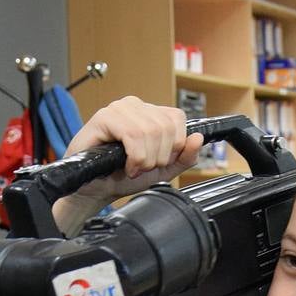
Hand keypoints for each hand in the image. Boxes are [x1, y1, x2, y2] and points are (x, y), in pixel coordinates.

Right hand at [50, 97, 203, 233]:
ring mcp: (119, 109)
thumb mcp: (163, 170)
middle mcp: (135, 105)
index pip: (178, 118)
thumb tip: (198, 137)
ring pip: (150, 131)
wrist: (98, 189)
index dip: (175, 145)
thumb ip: (184, 156)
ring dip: (145, 159)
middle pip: (166, 127)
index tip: (160, 162)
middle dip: (159, 156)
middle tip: (144, 168)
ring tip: (134, 168)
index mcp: (150, 112)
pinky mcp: (103, 117)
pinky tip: (126, 166)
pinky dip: (134, 156)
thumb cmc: (124, 176)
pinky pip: (132, 134)